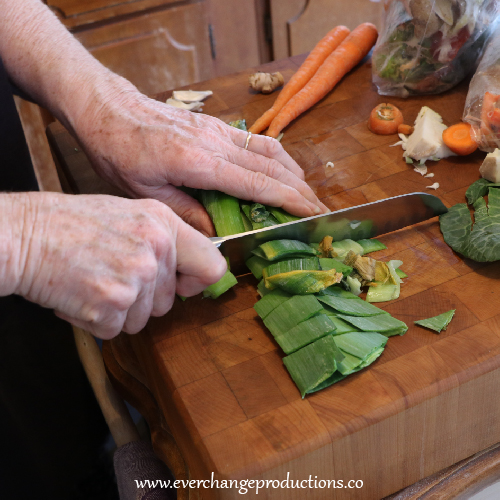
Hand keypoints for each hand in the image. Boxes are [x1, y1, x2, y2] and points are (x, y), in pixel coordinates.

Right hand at [5, 192, 225, 338]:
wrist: (23, 235)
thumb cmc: (70, 224)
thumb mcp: (129, 214)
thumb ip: (164, 239)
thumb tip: (191, 270)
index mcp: (164, 223)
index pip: (213, 266)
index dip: (199, 282)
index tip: (183, 285)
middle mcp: (156, 249)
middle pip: (169, 301)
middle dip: (142, 298)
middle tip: (112, 274)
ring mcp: (135, 277)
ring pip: (142, 319)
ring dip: (118, 310)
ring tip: (94, 280)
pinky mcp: (112, 304)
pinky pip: (116, 329)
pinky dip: (97, 321)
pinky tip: (82, 294)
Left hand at [71, 83, 327, 235]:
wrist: (108, 109)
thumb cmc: (119, 153)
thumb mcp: (144, 192)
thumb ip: (185, 212)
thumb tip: (216, 233)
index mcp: (198, 163)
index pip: (257, 183)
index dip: (290, 199)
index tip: (312, 213)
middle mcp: (215, 142)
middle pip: (272, 165)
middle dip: (301, 189)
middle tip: (320, 210)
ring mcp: (217, 130)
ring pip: (269, 148)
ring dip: (293, 172)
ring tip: (307, 194)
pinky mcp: (214, 125)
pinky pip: (256, 140)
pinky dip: (277, 157)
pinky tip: (281, 170)